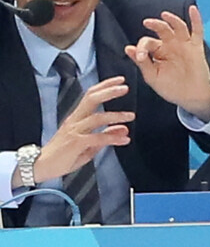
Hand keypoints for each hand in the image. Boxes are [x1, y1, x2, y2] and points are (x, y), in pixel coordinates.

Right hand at [18, 77, 134, 187]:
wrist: (41, 166)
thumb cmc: (63, 154)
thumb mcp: (89, 144)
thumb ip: (106, 136)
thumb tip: (124, 129)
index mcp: (77, 117)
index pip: (91, 95)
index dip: (105, 86)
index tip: (120, 80)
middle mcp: (75, 120)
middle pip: (92, 100)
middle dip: (109, 92)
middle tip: (125, 88)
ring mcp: (75, 131)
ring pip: (97, 118)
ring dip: (116, 116)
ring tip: (131, 116)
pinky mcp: (75, 144)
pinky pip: (97, 138)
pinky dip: (112, 138)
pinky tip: (124, 139)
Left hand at [124, 5, 209, 121]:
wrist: (190, 97)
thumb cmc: (171, 88)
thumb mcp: (152, 76)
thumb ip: (142, 63)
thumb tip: (128, 48)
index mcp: (158, 52)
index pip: (148, 42)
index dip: (141, 47)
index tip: (139, 58)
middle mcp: (171, 45)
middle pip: (162, 29)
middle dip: (154, 25)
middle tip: (146, 23)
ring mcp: (184, 45)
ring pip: (178, 27)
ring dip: (171, 19)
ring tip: (164, 15)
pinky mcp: (196, 47)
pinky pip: (197, 31)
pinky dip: (196, 19)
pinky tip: (192, 9)